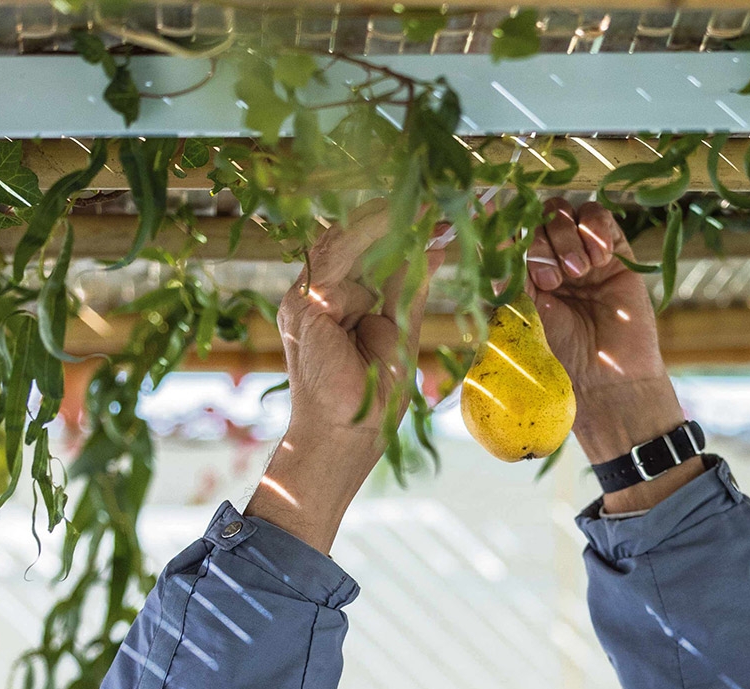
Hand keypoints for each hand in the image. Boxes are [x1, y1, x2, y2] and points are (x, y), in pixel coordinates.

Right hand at [246, 200, 445, 552]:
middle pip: (355, 238)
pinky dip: (371, 234)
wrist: (350, 435)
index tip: (442, 206)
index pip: (367, 248)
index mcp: (337, 298)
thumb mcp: (398, 329)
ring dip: (389, 216)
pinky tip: (405, 219)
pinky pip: (338, 256)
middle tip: (443, 192)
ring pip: (345, 238)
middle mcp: (318, 292)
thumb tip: (433, 249)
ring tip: (430, 198)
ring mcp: (308, 296)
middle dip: (399, 213)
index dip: (402, 224)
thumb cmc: (372, 395)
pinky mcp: (306, 304)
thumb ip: (406, 288)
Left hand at [527, 199, 703, 511]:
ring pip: (563, 211)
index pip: (505, 233)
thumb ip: (505, 281)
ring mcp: (579, 253)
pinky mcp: (613, 252)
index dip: (504, 230)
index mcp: (518, 276)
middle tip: (552, 281)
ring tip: (579, 274)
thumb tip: (486, 239)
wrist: (607, 380)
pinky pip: (598, 215)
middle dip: (540, 244)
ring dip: (566, 237)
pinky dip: (595, 228)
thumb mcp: (521, 319)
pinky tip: (600, 259)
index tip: (508, 244)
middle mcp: (547, 261)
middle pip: (533, 218)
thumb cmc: (559, 360)